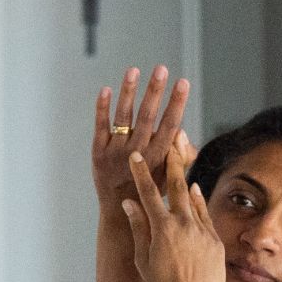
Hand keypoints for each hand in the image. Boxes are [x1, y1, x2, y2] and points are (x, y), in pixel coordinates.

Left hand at [91, 64, 193, 210]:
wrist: (119, 212)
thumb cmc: (149, 190)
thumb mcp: (170, 177)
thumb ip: (179, 155)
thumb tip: (182, 132)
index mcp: (158, 157)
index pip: (170, 124)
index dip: (176, 103)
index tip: (183, 82)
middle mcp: (137, 153)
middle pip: (148, 117)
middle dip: (155, 91)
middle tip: (161, 68)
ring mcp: (116, 152)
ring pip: (124, 117)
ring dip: (129, 92)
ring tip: (133, 70)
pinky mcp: (98, 153)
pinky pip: (101, 126)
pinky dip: (102, 108)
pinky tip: (106, 89)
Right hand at [121, 134, 225, 281]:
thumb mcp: (143, 259)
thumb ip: (138, 227)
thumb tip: (129, 203)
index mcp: (162, 228)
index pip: (149, 193)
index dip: (141, 172)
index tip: (136, 156)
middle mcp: (183, 224)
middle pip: (177, 186)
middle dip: (172, 161)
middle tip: (171, 140)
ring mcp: (202, 231)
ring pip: (192, 198)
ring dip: (185, 177)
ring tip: (181, 158)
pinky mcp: (215, 240)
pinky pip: (205, 214)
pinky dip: (198, 201)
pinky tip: (195, 190)